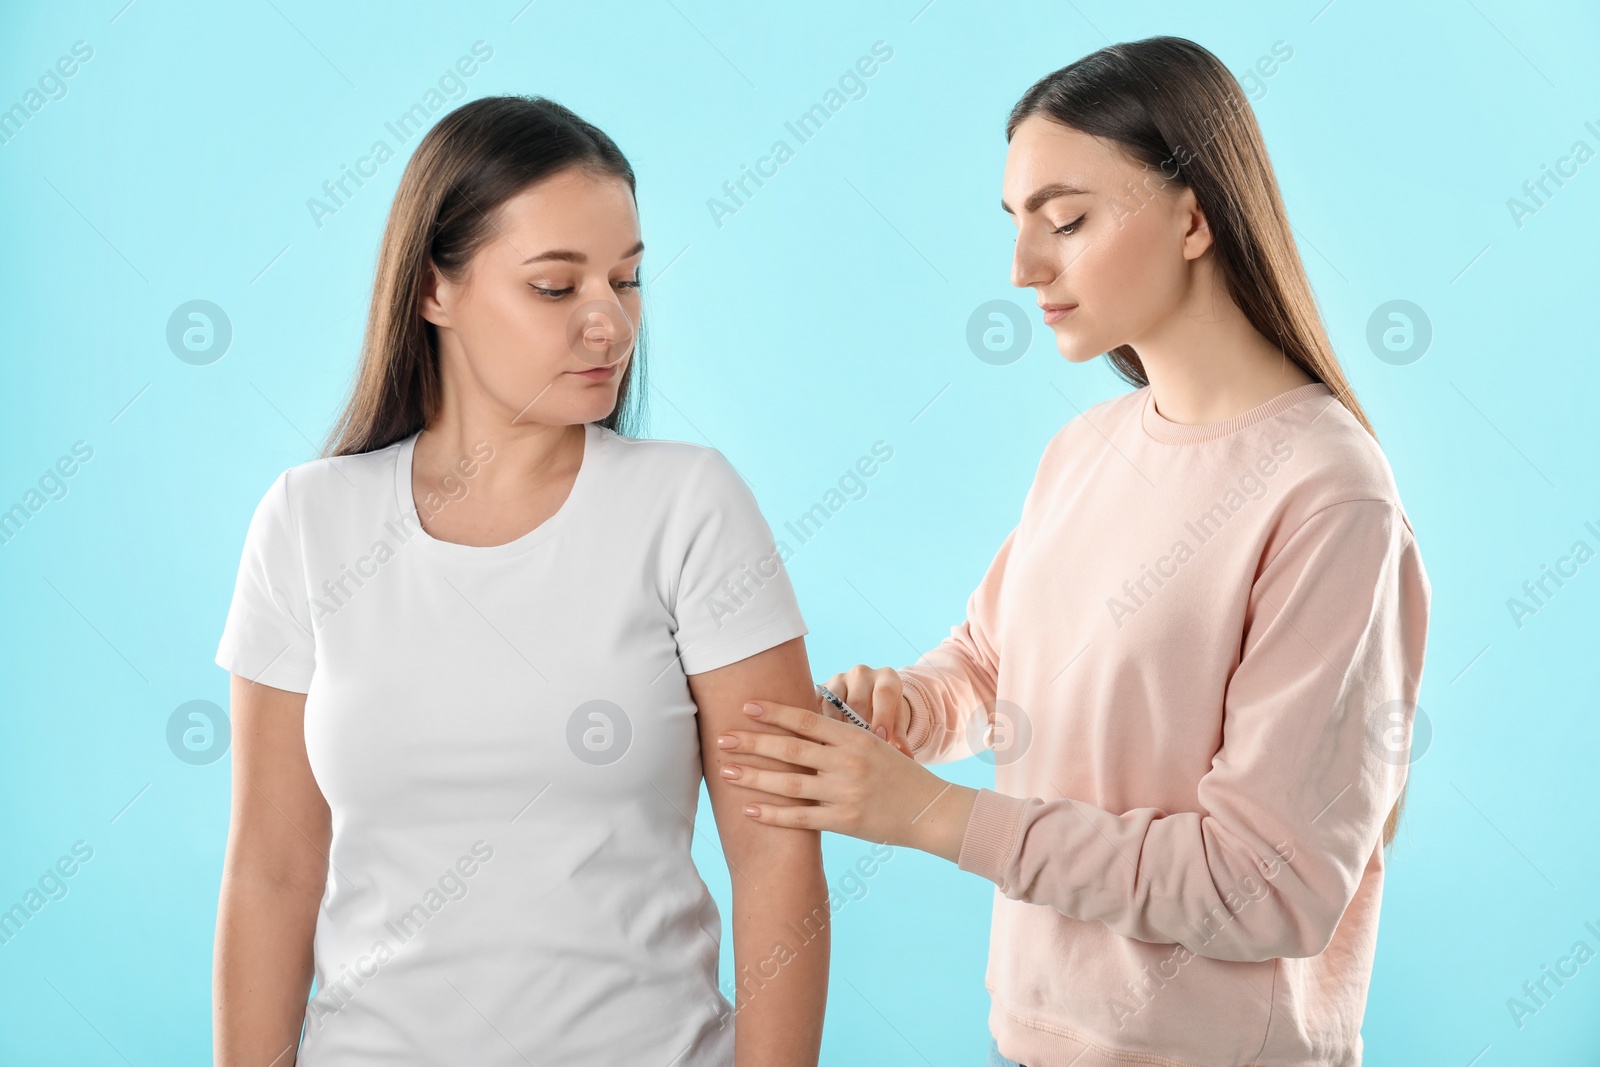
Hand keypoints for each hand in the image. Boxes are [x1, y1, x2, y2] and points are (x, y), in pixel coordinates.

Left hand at [716, 698, 977, 861]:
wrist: (930, 810)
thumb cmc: (898, 774)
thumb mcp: (873, 745)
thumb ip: (840, 736)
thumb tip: (803, 718)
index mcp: (854, 738)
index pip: (806, 719)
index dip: (774, 713)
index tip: (747, 706)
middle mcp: (847, 763)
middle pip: (790, 750)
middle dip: (752, 743)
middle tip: (722, 738)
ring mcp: (845, 793)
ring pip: (789, 784)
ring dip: (754, 777)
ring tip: (727, 771)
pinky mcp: (844, 822)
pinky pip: (801, 818)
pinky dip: (773, 814)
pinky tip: (750, 810)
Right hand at [820, 665, 913, 755]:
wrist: (867, 697)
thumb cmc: (886, 714)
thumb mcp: (896, 723)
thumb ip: (900, 739)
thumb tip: (907, 760)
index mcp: (886, 677)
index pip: (884, 693)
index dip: (882, 717)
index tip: (881, 739)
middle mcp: (862, 673)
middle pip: (857, 701)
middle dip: (858, 728)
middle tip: (859, 751)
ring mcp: (839, 678)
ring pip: (833, 705)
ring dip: (835, 729)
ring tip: (840, 751)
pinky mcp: (821, 688)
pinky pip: (816, 706)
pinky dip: (818, 725)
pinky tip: (821, 743)